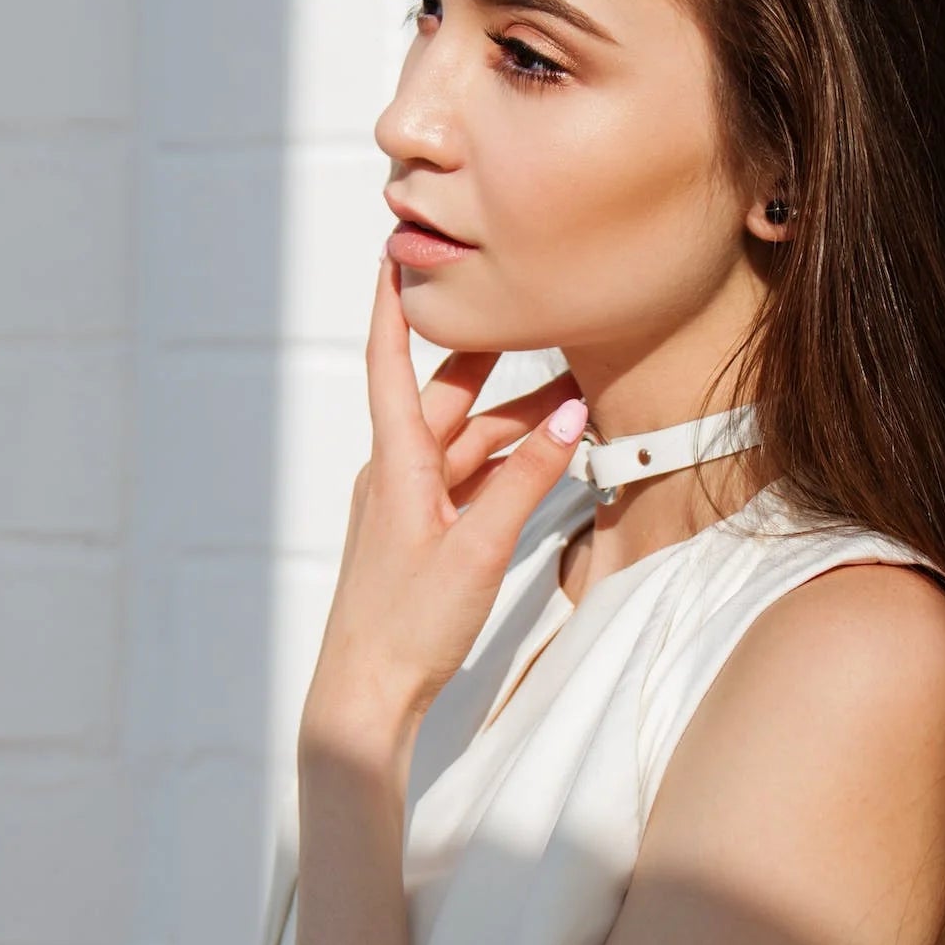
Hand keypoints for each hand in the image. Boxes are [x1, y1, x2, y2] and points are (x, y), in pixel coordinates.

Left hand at [299, 253, 588, 774]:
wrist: (367, 694)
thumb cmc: (408, 627)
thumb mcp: (480, 547)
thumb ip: (528, 478)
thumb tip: (570, 416)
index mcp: (396, 463)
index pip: (390, 361)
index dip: (393, 304)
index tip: (396, 250)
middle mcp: (396, 472)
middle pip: (445, 397)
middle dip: (494, 359)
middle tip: (537, 314)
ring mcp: (408, 502)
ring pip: (466, 440)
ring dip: (515, 420)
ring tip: (576, 394)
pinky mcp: (422, 532)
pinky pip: (468, 478)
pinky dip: (507, 463)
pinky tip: (549, 458)